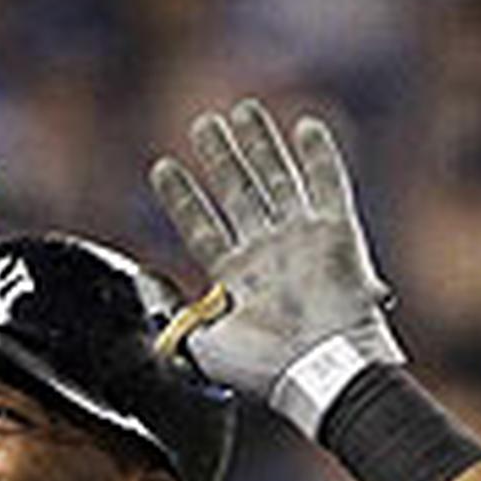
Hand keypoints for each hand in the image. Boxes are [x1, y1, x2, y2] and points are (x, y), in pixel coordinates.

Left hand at [147, 98, 399, 434]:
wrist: (318, 370)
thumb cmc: (263, 367)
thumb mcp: (197, 341)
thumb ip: (165, 308)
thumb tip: (142, 276)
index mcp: (236, 280)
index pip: (201, 227)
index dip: (182, 198)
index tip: (162, 167)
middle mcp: (268, 254)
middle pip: (238, 193)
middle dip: (220, 157)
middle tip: (203, 123)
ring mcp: (302, 240)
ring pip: (277, 179)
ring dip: (259, 145)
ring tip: (241, 110)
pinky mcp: (337, 232)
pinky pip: (329, 184)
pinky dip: (320, 154)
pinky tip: (306, 125)